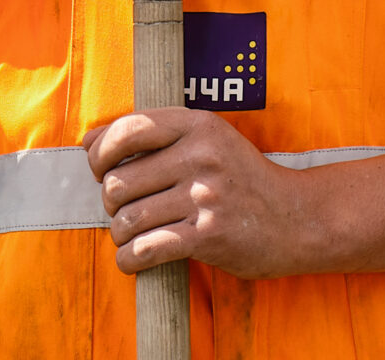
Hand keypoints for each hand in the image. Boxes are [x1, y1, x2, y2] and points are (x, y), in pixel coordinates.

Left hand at [86, 108, 324, 279]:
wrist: (297, 219)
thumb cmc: (241, 178)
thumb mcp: (206, 140)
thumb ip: (151, 136)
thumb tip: (86, 141)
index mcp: (198, 125)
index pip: (128, 130)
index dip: (100, 151)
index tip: (99, 167)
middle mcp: (201, 157)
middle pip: (119, 180)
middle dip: (110, 200)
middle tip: (123, 208)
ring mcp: (205, 197)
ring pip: (128, 218)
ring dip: (119, 233)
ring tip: (131, 235)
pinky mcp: (208, 237)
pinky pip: (146, 250)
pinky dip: (129, 260)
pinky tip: (132, 260)